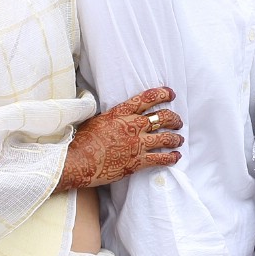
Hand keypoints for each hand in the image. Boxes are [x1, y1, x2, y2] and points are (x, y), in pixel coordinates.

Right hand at [57, 87, 182, 190]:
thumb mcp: (95, 120)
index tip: (170, 93)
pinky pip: (161, 158)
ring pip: (166, 137)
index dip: (162, 93)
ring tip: (179, 139)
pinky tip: (176, 156)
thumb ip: (111, 116)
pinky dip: (171, 157)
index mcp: (121, 112)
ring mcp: (136, 144)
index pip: (147, 98)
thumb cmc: (80, 142)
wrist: (75, 162)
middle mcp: (132, 125)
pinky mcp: (137, 162)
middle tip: (178, 121)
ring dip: (176, 138)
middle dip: (174, 118)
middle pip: (162, 117)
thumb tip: (114, 114)